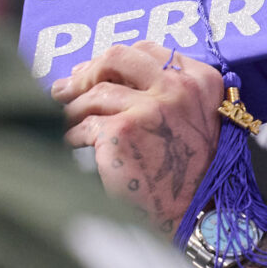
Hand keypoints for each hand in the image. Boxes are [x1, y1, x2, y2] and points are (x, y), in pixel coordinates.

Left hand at [54, 41, 226, 232]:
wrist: (194, 216)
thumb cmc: (191, 175)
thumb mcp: (196, 121)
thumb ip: (167, 93)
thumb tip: (104, 73)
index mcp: (201, 81)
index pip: (148, 51)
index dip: (114, 60)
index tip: (94, 72)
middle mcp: (179, 88)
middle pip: (117, 58)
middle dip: (86, 72)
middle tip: (67, 88)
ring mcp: (151, 108)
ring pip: (95, 93)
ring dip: (73, 107)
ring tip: (65, 119)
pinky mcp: (123, 131)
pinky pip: (85, 124)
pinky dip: (73, 134)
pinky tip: (71, 142)